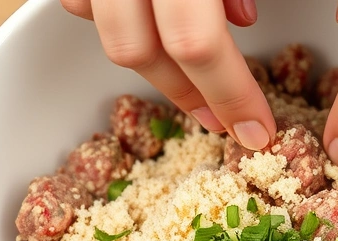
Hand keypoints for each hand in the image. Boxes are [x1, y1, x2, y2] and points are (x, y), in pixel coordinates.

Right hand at [60, 0, 274, 149]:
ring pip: (105, 30)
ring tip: (191, 67)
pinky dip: (115, 17)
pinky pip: (81, 0)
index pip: (196, 44)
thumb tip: (243, 17)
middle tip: (222, 116)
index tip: (257, 129)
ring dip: (151, 58)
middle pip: (138, 50)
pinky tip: (151, 16)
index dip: (229, 95)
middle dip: (187, 92)